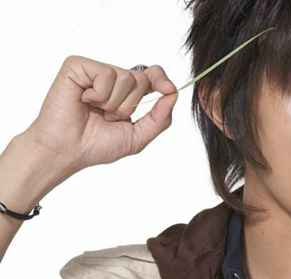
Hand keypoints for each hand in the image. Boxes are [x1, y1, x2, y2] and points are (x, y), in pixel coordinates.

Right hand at [21, 55, 177, 177]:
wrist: (67, 151)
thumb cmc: (96, 145)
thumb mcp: (137, 137)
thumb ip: (159, 118)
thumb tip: (173, 94)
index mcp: (126, 93)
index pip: (152, 75)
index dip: (162, 80)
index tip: (168, 89)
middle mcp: (112, 79)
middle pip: (142, 79)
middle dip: (130, 105)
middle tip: (109, 117)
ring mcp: (95, 71)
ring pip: (126, 77)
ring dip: (114, 103)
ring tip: (95, 111)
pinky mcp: (78, 66)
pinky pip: (106, 74)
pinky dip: (99, 94)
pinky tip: (84, 100)